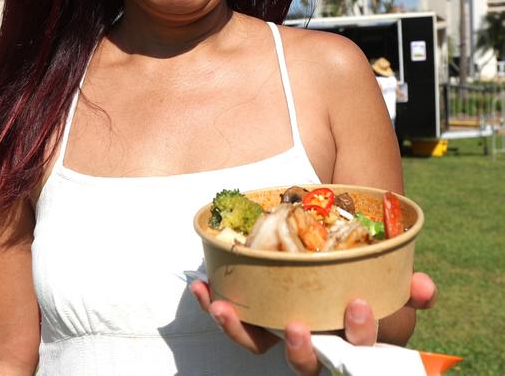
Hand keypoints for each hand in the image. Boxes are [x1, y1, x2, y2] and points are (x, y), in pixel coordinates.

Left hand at [190, 271, 436, 375]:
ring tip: (221, 306)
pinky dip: (212, 304)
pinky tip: (200, 285)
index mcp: (344, 334)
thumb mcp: (381, 283)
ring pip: (258, 345)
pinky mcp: (253, 315)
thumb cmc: (353, 279)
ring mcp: (277, 331)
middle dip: (299, 350)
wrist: (320, 264)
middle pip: (303, 363)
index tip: (360, 305)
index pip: (358, 348)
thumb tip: (427, 287)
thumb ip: (405, 287)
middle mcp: (310, 339)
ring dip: (238, 329)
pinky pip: (231, 317)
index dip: (361, 334)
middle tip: (295, 326)